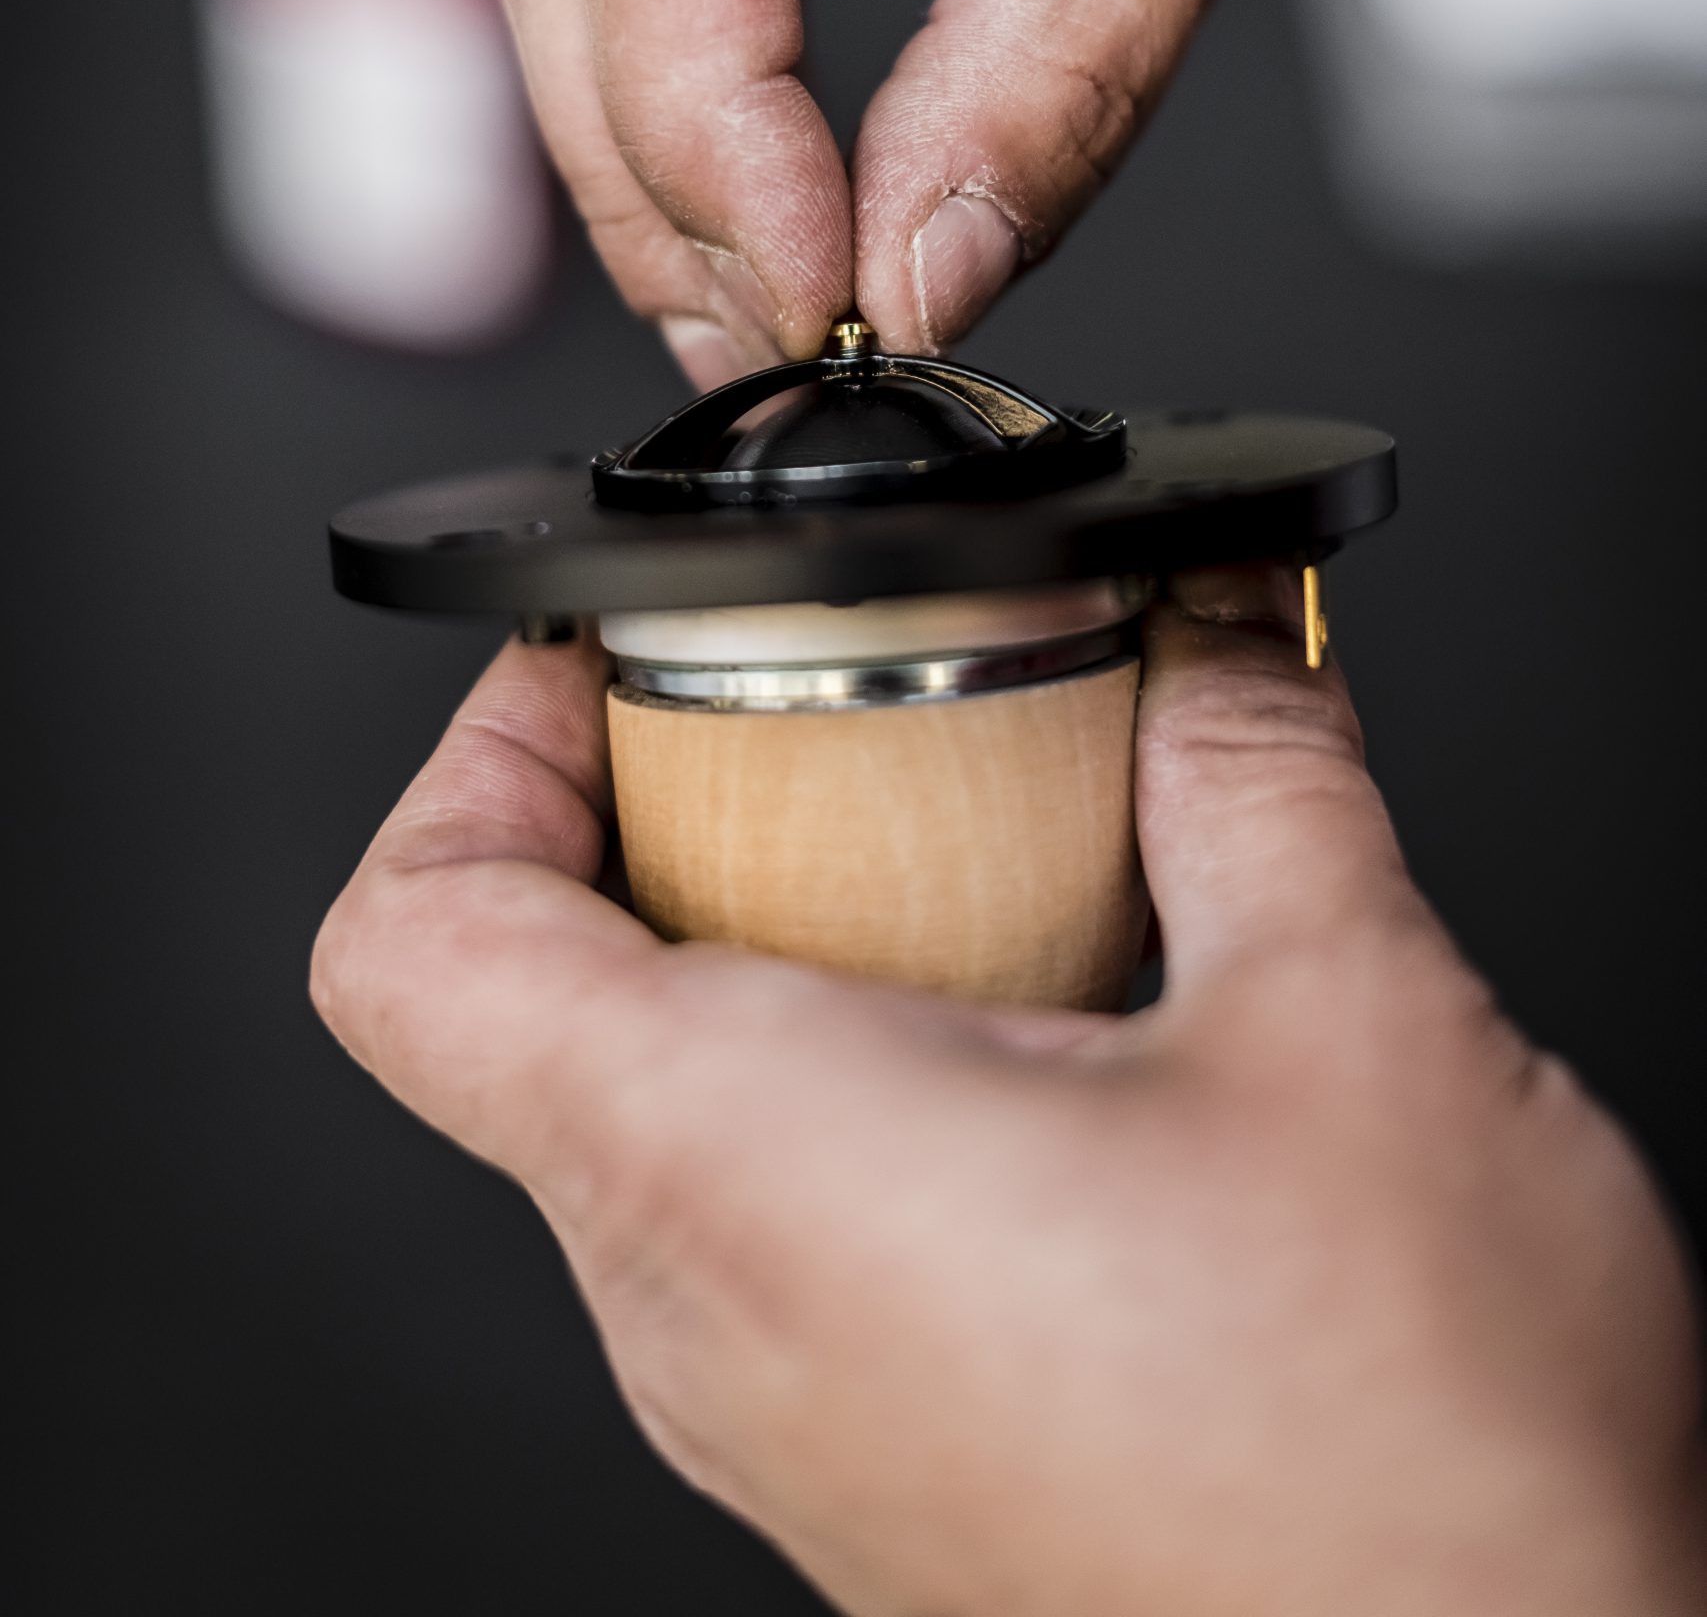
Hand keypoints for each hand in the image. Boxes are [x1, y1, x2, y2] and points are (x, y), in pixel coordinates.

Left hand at [313, 576, 1706, 1615]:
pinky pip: (780, 1227)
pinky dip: (876, 1084)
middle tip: (843, 735)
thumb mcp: (1353, 1022)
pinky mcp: (875, 1462)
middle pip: (543, 1008)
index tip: (596, 676)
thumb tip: (1213, 639)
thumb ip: (1251, 776)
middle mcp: (713, 1313)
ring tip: (995, 882)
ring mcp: (783, 1412)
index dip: (475, 758)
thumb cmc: (1413, 1491)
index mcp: (748, 1167)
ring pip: (669, 1121)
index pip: (411, 947)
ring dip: (800, 956)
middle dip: (681, 822)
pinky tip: (1075, 1052)